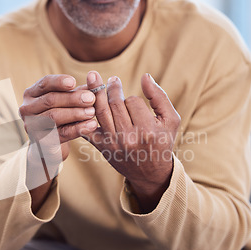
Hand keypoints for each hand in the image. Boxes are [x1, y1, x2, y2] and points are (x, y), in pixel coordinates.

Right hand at [19, 75, 97, 161]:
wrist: (50, 142)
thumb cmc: (59, 114)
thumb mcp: (65, 101)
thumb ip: (76, 92)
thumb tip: (93, 84)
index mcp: (31, 94)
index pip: (44, 83)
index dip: (59, 82)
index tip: (74, 81)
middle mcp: (27, 108)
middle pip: (50, 100)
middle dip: (72, 98)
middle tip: (91, 98)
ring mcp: (31, 126)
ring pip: (54, 116)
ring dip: (75, 113)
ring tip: (92, 112)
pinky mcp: (41, 141)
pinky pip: (61, 133)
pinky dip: (78, 129)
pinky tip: (91, 125)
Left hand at [84, 71, 180, 212]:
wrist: (150, 173)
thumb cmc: (162, 142)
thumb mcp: (171, 120)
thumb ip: (159, 96)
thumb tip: (145, 76)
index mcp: (147, 130)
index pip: (133, 101)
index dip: (133, 98)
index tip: (135, 102)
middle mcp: (128, 137)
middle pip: (115, 104)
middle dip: (112, 88)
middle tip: (112, 79)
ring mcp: (113, 143)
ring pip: (101, 112)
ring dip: (96, 93)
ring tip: (94, 78)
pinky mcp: (102, 147)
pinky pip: (86, 129)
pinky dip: (81, 116)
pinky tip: (79, 102)